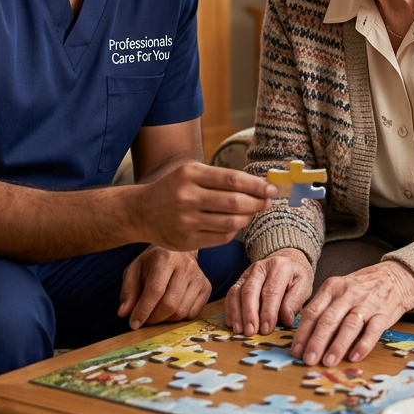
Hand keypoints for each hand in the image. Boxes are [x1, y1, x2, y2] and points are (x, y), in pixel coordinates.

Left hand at [118, 246, 210, 328]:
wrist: (178, 251)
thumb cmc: (153, 262)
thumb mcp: (135, 270)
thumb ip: (128, 291)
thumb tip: (124, 313)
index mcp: (165, 258)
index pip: (155, 290)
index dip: (143, 310)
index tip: (134, 323)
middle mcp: (185, 266)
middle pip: (170, 304)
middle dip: (154, 318)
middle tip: (144, 319)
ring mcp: (199, 277)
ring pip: (181, 312)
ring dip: (165, 319)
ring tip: (156, 312)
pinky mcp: (206, 287)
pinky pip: (192, 314)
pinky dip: (178, 318)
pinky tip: (171, 309)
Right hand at [131, 162, 276, 251]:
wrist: (141, 211)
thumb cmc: (173, 188)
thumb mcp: (191, 173)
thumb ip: (221, 178)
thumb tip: (258, 185)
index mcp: (190, 174)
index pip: (232, 179)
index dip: (256, 185)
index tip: (272, 188)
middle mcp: (188, 197)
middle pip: (234, 202)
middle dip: (257, 202)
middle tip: (268, 201)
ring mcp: (187, 221)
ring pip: (231, 223)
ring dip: (248, 217)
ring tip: (252, 212)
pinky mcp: (187, 241)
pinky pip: (221, 238)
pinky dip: (234, 231)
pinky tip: (235, 224)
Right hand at [225, 249, 313, 336]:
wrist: (287, 259)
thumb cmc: (296, 277)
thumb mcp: (303, 287)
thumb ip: (295, 302)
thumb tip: (286, 320)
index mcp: (280, 268)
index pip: (271, 291)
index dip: (268, 312)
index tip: (266, 330)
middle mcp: (261, 267)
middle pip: (250, 290)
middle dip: (249, 313)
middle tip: (250, 332)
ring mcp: (248, 272)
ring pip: (237, 292)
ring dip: (237, 313)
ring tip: (239, 330)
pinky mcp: (240, 279)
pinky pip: (231, 293)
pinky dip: (230, 309)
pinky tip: (232, 323)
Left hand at [291, 261, 413, 366]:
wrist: (393, 277)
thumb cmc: (360, 288)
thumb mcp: (338, 290)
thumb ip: (323, 309)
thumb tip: (305, 337)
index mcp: (332, 288)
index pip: (312, 312)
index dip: (302, 333)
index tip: (295, 351)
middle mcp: (347, 294)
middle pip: (328, 319)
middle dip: (316, 342)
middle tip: (308, 360)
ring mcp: (366, 303)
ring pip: (349, 325)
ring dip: (337, 345)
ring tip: (328, 362)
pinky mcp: (383, 313)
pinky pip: (372, 330)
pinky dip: (363, 344)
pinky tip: (355, 357)